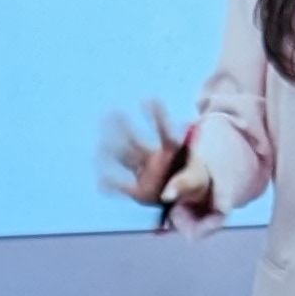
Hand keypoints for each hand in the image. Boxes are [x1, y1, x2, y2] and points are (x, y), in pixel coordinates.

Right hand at [103, 103, 212, 218]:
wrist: (188, 194)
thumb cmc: (194, 181)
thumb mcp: (194, 182)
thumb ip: (182, 185)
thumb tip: (167, 194)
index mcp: (172, 149)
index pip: (163, 129)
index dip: (157, 115)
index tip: (149, 100)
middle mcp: (154, 157)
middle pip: (135, 139)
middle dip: (124, 126)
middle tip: (112, 111)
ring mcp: (145, 172)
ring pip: (124, 157)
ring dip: (112, 150)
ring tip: (100, 142)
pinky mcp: (139, 191)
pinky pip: (122, 186)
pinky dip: (111, 185)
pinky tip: (101, 182)